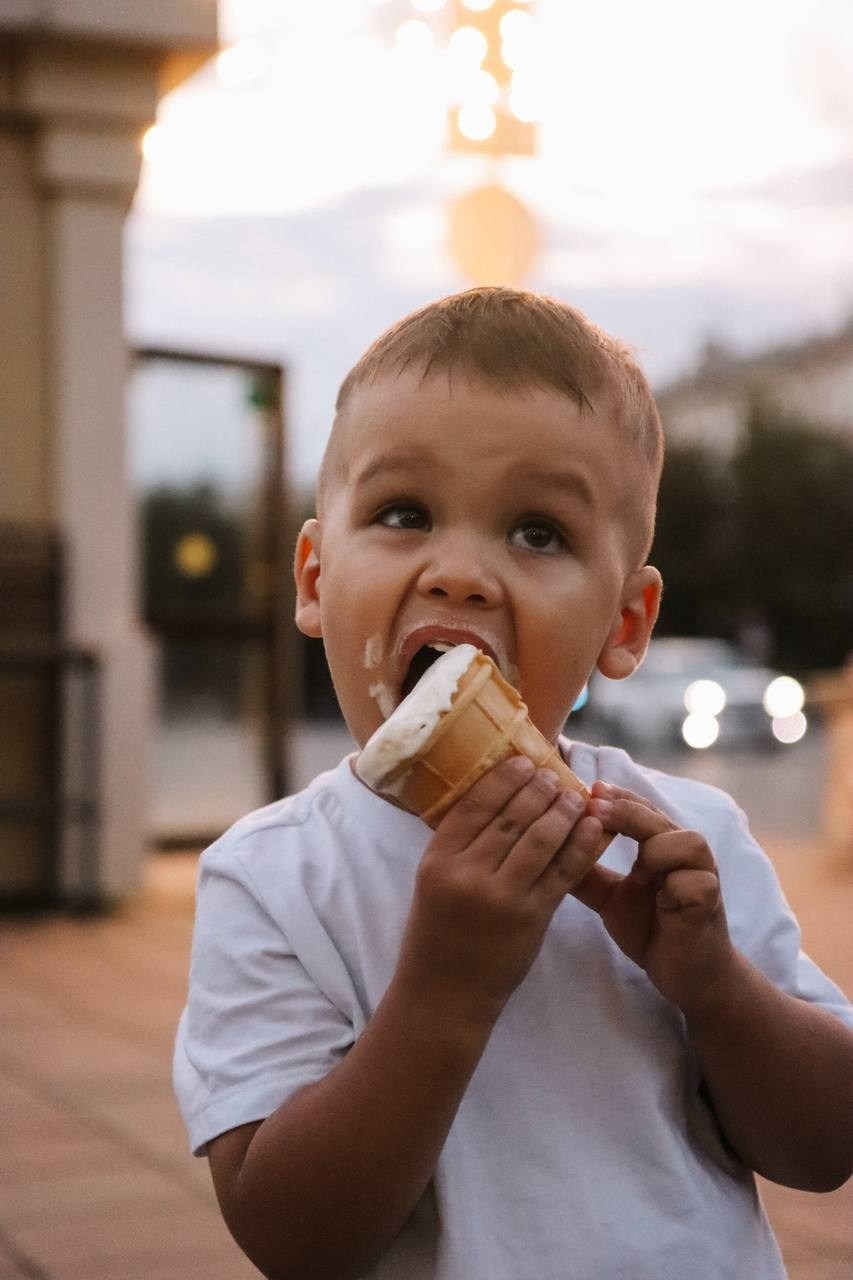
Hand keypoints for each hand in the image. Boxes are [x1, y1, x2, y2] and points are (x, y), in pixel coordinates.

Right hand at [395, 756, 603, 1026]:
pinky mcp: (533, 917)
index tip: (524, 762)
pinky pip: (565, 870)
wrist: (444, 995)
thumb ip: (460, 843)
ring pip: (542, 838)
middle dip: (539, 789)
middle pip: (512, 816)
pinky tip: (594, 827)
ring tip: (576, 796)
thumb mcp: (432, 880)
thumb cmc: (436, 934)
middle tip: (555, 774)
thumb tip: (496, 795)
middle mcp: (468, 874)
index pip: (476, 804)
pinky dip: (583, 844)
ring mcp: (503, 897)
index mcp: (438, 860)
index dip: (504, 778)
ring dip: (564, 810)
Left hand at [571, 783, 734, 1015]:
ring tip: (636, 870)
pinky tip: (660, 896)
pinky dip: (675, 885)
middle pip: (656, 817)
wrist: (686, 974)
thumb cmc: (651, 928)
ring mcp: (702, 873)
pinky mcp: (711, 901)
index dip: (614, 797)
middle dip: (624, 810)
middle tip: (593, 805)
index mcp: (661, 842)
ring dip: (656, 849)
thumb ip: (586, 873)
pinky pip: (695, 883)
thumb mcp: (609, 898)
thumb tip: (546, 850)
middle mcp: (684, 850)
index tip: (585, 788)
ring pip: (684, 842)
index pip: (637, 807)